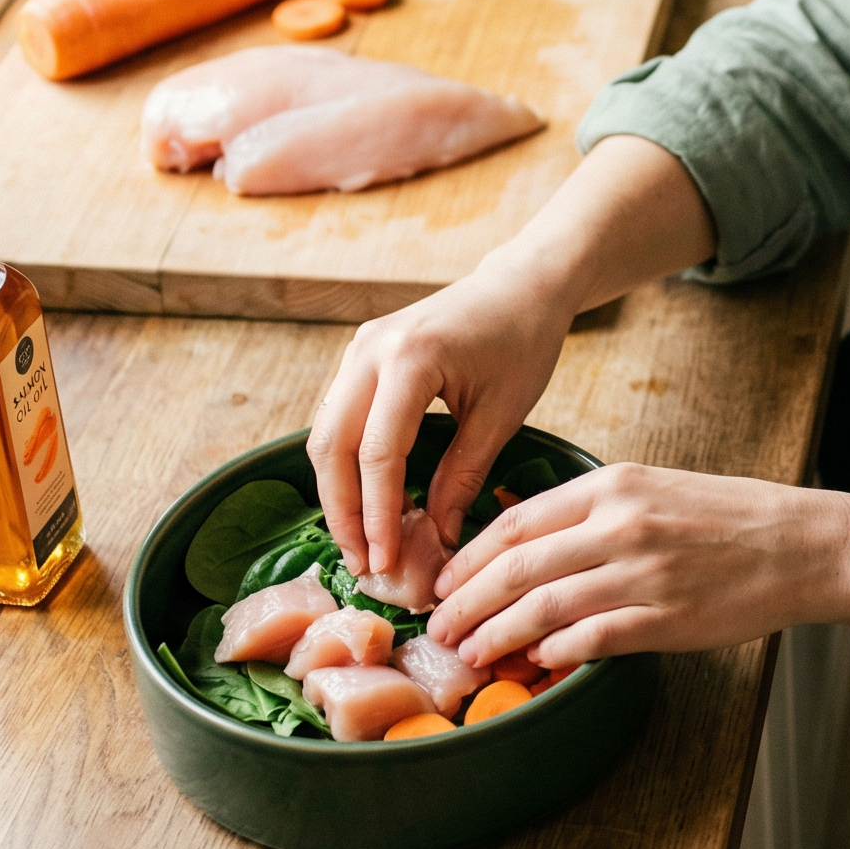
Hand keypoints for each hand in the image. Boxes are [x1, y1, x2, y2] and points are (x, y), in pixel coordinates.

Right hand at [307, 263, 571, 574]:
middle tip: (361, 563)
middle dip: (342, 511)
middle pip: (332, 445)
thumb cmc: (523, 341)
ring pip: (326, 433)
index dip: (376, 514)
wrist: (521, 285)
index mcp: (411, 358)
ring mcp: (359, 348)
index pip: (377, 452)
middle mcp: (370, 349)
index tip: (384, 560)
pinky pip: (338, 416)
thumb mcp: (502, 414)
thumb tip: (435, 538)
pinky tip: (365, 500)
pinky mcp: (360, 354)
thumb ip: (463, 475)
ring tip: (359, 543)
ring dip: (337, 491)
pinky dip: (346, 463)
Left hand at [428, 464, 849, 670]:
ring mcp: (643, 573)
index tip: (441, 582)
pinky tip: (536, 663)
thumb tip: (525, 544)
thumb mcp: (653, 488)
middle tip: (437, 627)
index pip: (516, 521)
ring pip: (543, 606)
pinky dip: (555, 653)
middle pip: (516, 565)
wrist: (801, 544)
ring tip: (470, 654)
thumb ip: (592, 511)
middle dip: (465, 600)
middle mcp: (622, 525)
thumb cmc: (728, 518)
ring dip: (496, 635)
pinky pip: (592, 638)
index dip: (468, 557)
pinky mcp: (665, 618)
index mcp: (613, 486)